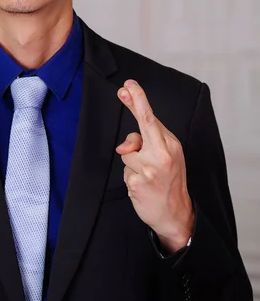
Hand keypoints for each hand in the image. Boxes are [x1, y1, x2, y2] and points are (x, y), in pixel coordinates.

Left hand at [115, 79, 193, 253]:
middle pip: (144, 122)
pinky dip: (130, 177)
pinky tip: (143, 186)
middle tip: (124, 89)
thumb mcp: (164, 158)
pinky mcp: (137, 182)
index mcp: (171, 145)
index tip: (129, 86)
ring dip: (132, 163)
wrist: (176, 215)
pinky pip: (125, 170)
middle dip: (135, 103)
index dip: (139, 100)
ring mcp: (149, 168)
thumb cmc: (169, 181)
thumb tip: (124, 146)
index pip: (152, 118)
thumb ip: (144, 143)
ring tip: (146, 176)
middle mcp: (162, 154)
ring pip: (127, 153)